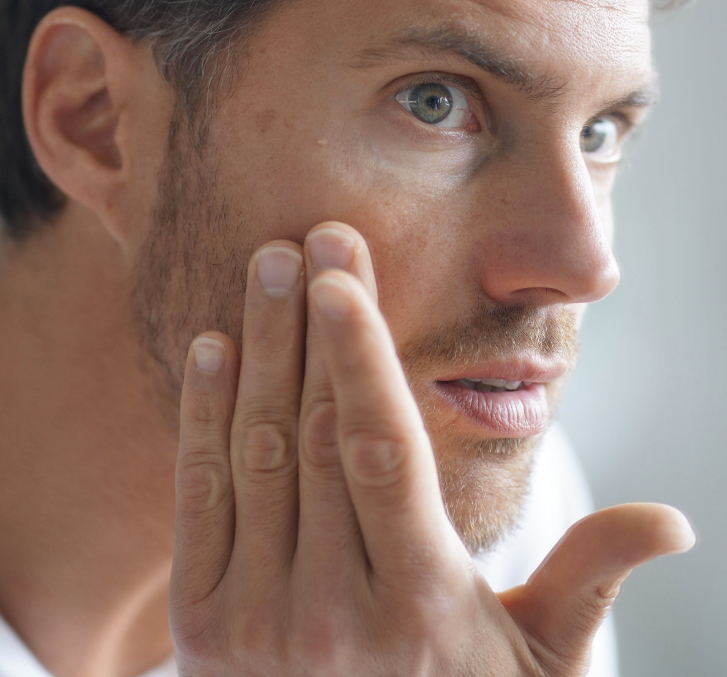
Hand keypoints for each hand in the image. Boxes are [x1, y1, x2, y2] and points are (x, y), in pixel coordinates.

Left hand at [169, 222, 693, 675]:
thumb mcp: (538, 660)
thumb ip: (587, 581)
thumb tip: (673, 522)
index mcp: (419, 601)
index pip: (383, 449)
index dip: (360, 353)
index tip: (342, 273)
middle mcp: (329, 612)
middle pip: (316, 432)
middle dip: (310, 324)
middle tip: (309, 237)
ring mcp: (254, 620)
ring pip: (257, 449)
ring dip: (258, 348)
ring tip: (266, 265)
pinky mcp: (199, 624)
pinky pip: (201, 496)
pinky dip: (201, 415)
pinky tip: (213, 345)